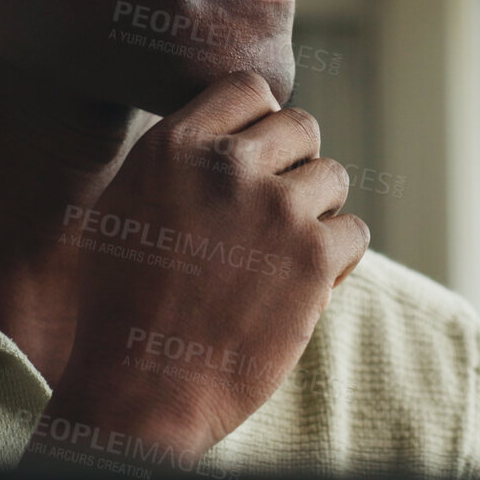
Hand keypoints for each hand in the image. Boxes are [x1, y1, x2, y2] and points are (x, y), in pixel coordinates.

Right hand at [25, 70, 369, 468]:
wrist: (143, 389)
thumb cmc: (125, 306)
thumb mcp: (126, 206)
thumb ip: (179, 159)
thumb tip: (231, 132)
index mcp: (175, 145)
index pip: (250, 90)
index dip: (259, 124)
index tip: (254, 160)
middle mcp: (228, 166)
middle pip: (301, 126)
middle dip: (294, 164)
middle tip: (272, 211)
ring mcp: (277, 208)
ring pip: (333, 177)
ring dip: (317, 211)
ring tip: (282, 252)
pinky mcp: (314, 258)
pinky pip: (354, 232)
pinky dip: (336, 259)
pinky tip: (301, 285)